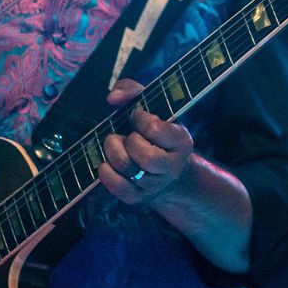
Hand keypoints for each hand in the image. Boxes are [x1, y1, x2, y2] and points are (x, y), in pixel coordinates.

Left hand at [98, 78, 196, 205]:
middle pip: (146, 157)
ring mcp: (155, 184)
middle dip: (128, 141)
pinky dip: (106, 174)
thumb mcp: (153, 107)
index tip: (136, 116)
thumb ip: (133, 90)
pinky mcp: (138, 197)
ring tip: (113, 145)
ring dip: (113, 153)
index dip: (140, 119)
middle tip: (123, 135)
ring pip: (130, 171)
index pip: (156, 130)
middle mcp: (172, 166)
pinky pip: (119, 188)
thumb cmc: (155, 132)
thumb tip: (112, 98)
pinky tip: (106, 164)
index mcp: (181, 141)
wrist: (166, 172)